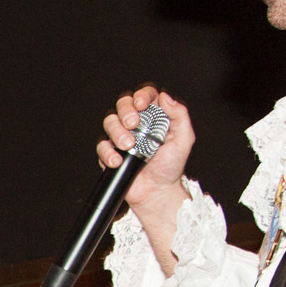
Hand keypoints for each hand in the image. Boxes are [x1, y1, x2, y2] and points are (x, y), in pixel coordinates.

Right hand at [97, 86, 193, 211]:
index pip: (145, 95)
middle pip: (123, 103)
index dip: (141, 95)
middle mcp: (137, 123)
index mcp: (155, 116)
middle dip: (125, 111)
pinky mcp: (110, 151)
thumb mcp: (184, 139)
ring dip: (117, 131)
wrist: (156, 191)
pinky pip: (101, 144)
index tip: (142, 105)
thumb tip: (165, 96)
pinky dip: (108, 152)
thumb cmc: (171, 167)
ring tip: (128, 146)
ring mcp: (122, 136)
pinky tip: (118, 160)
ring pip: (109, 121)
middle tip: (133, 124)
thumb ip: (179, 115)